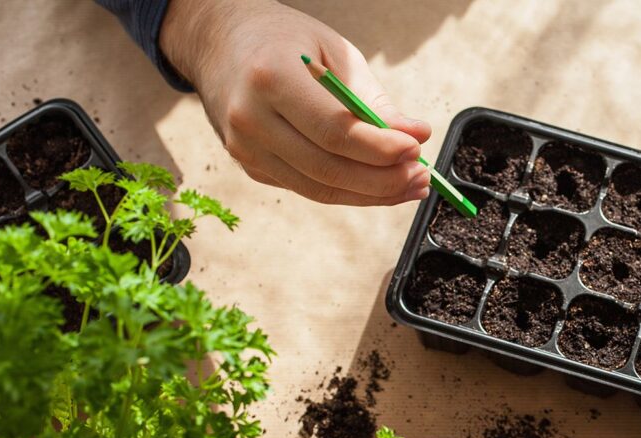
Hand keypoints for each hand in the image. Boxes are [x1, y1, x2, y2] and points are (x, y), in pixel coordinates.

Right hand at [160, 0, 430, 205]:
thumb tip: (415, 134)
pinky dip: (349, 192)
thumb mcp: (333, 52)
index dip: (379, 147)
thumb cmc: (284, 40)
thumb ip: (372, 97)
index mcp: (270, 77)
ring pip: (319, 188)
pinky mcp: (252, 167)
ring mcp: (247, 149)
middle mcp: (251, 119)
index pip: (334, 129)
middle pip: (327, 167)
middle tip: (421, 176)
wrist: (220, 43)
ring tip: (410, 186)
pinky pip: (309, 189)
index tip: (416, 148)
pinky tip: (380, 186)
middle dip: (383, 179)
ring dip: (372, 194)